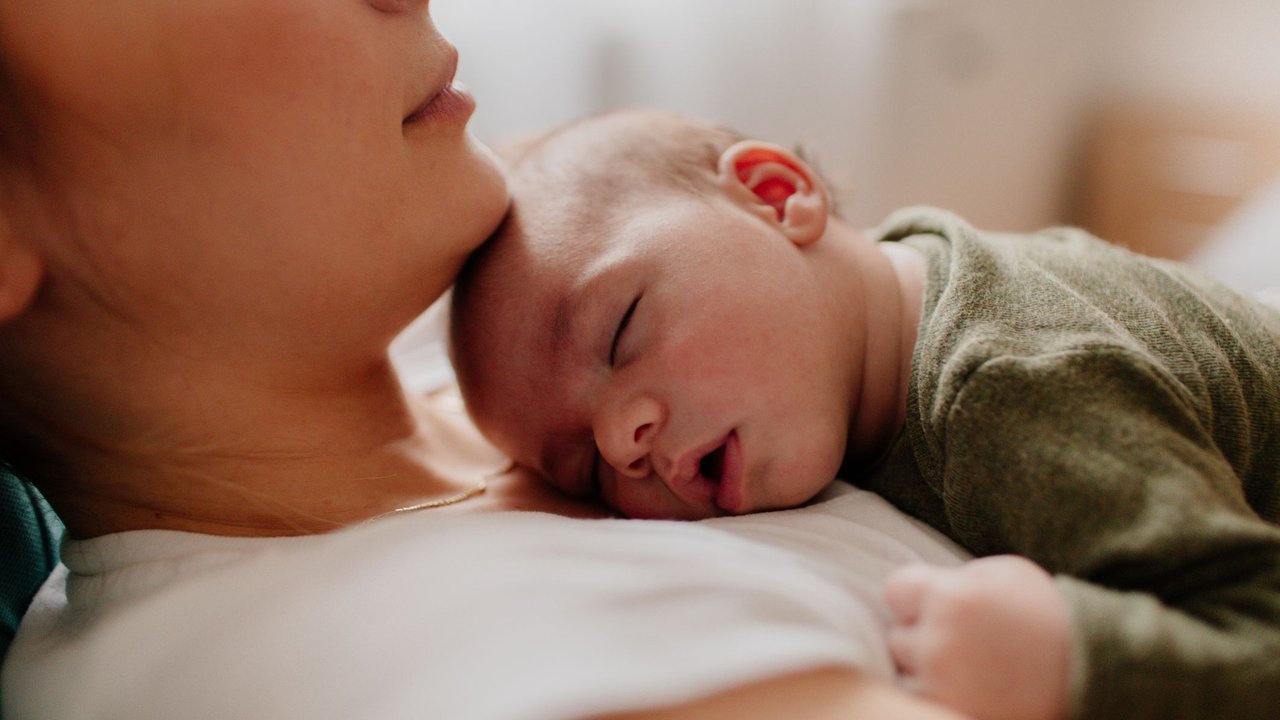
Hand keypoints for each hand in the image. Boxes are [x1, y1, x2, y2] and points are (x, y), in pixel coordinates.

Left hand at [884, 556, 1071, 719]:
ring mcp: (943, 684)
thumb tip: (923, 588)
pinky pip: (923, 702)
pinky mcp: (951, 710)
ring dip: (927, 671)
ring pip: (908, 675)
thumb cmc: (1047, 615)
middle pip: (898, 637)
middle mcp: (940, 642)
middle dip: (921, 637)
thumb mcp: (1005, 574)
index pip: (895, 590)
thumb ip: (956, 577)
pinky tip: (972, 686)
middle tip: (962, 642)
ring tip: (970, 667)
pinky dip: (940, 695)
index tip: (933, 605)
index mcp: (951, 598)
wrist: (1092, 672)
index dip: (913, 597)